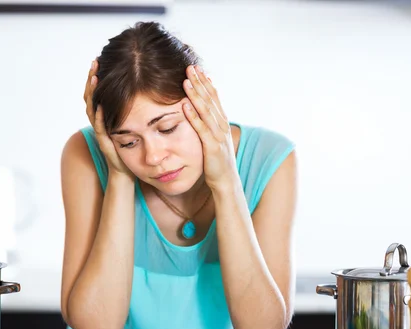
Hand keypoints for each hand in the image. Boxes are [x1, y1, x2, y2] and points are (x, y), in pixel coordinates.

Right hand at [83, 60, 133, 178]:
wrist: (127, 173)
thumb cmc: (133, 148)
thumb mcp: (133, 123)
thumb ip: (135, 108)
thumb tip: (150, 87)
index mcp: (106, 115)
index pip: (99, 92)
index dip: (98, 76)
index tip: (100, 59)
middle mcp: (100, 121)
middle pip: (91, 96)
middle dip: (92, 79)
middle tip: (94, 62)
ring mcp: (101, 132)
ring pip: (92, 109)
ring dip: (93, 94)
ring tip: (94, 78)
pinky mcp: (105, 143)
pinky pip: (100, 128)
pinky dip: (99, 116)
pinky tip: (100, 105)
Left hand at [182, 65, 237, 190]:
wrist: (225, 181)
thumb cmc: (216, 161)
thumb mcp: (214, 139)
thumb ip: (210, 125)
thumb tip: (202, 111)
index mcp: (222, 122)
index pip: (214, 97)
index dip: (206, 82)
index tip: (198, 68)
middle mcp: (221, 126)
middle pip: (210, 99)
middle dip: (200, 82)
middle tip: (190, 67)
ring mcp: (218, 136)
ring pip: (206, 111)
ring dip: (195, 95)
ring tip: (186, 80)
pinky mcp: (212, 146)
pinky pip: (201, 129)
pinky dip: (193, 116)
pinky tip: (185, 105)